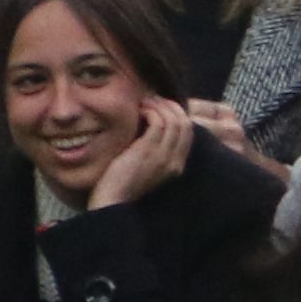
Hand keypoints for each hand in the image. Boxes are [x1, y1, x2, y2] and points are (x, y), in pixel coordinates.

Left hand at [85, 93, 198, 209]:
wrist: (112, 201)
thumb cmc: (121, 183)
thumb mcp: (144, 166)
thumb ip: (152, 150)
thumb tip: (150, 124)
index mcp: (177, 166)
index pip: (188, 133)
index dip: (177, 115)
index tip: (160, 107)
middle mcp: (175, 161)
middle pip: (185, 124)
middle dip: (171, 106)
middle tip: (152, 100)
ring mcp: (164, 156)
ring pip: (175, 120)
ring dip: (159, 106)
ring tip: (144, 103)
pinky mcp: (150, 151)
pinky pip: (159, 122)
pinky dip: (151, 111)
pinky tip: (139, 110)